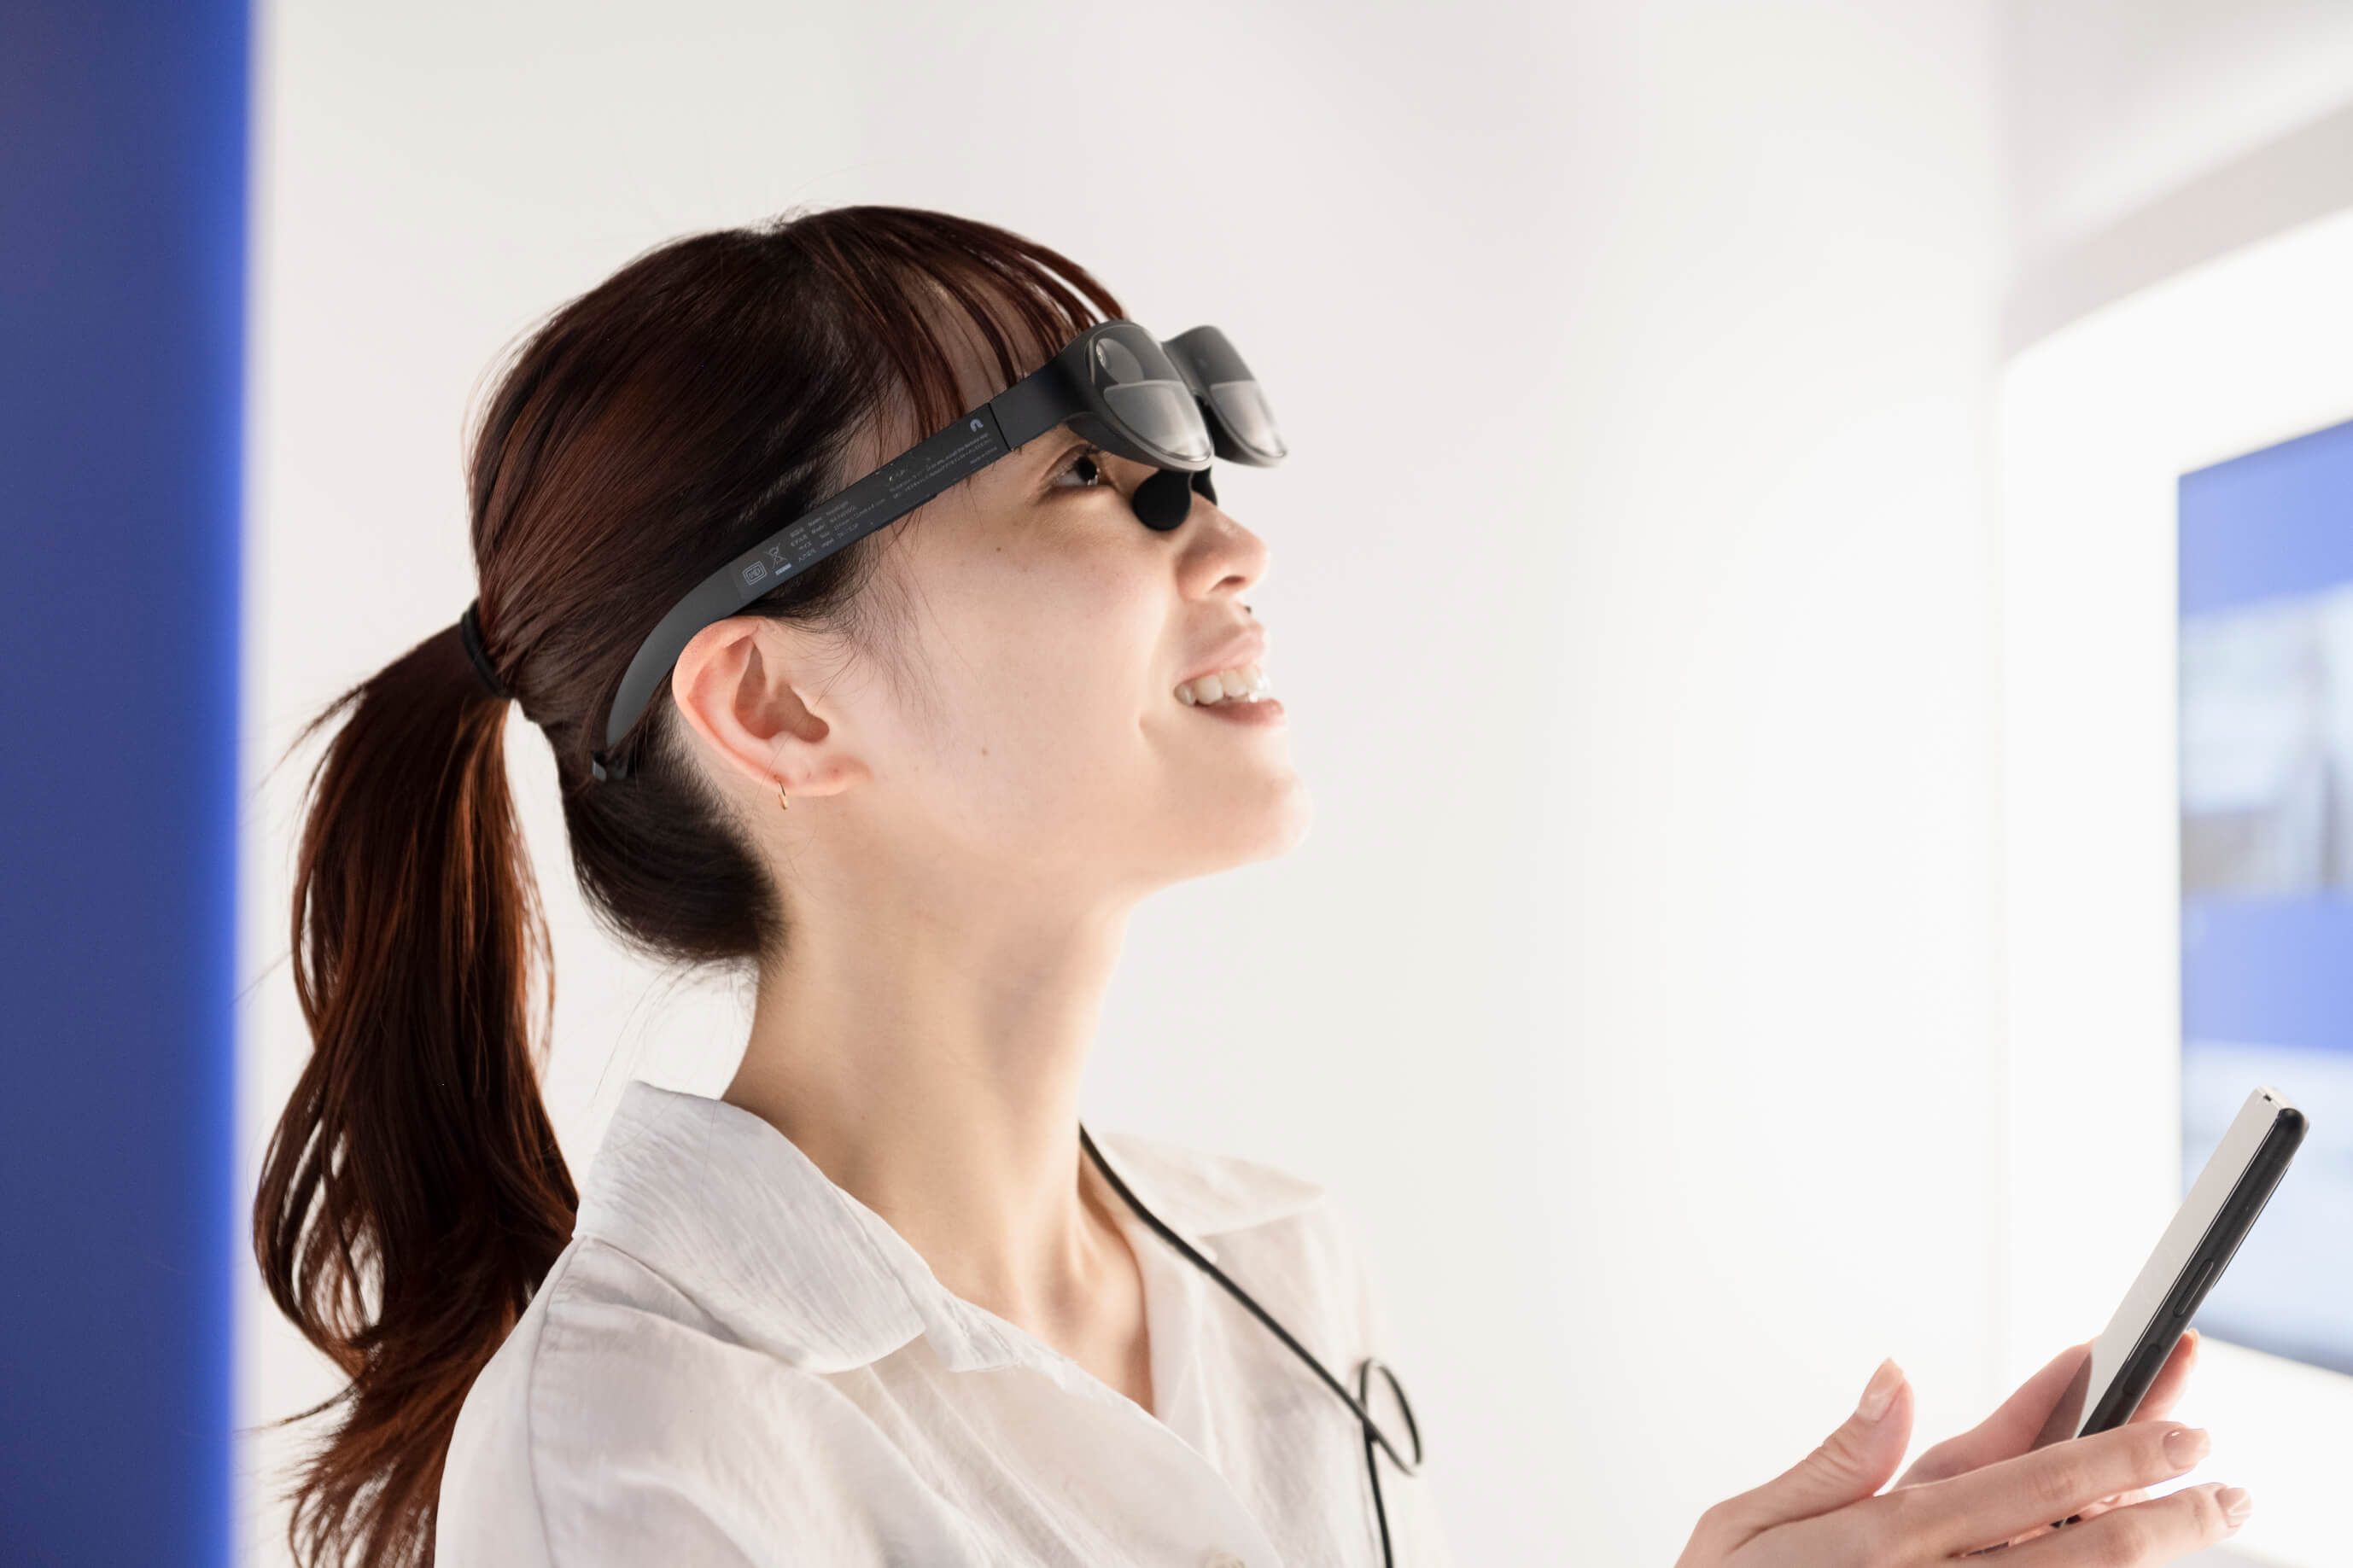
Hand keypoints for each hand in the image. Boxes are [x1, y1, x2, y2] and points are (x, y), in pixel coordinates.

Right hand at [1673, 1341, 2252, 1565]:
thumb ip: (1833, 1458)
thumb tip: (1893, 1378)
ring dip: (2153, 1551)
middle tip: (2223, 1480)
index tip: (2174, 1423)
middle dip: (2164, 1505)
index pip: (2023, 1482)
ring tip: (2207, 1517)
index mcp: (1883, 1539)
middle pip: (2083, 1545)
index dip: (2110, 1449)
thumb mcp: (1740, 1528)